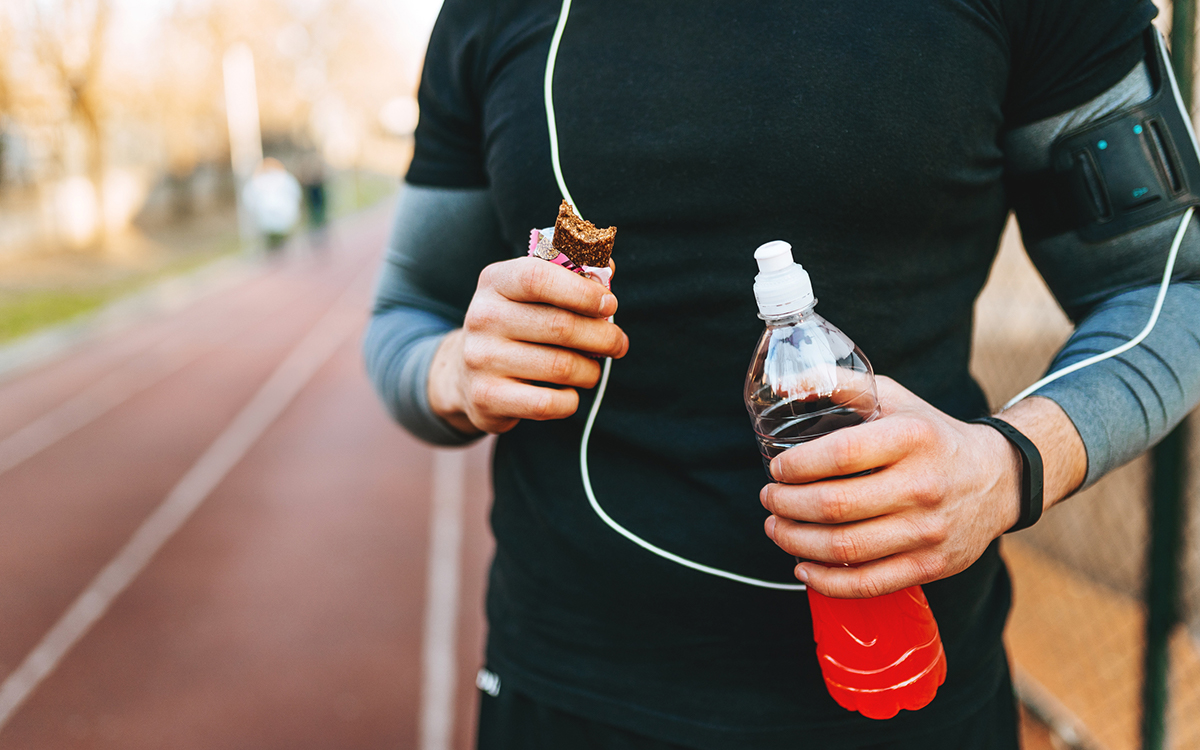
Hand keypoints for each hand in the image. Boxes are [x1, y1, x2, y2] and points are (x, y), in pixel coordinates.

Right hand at [427, 257, 627, 434]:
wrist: (466, 375)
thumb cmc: (517, 326)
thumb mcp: (531, 294)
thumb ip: (570, 277)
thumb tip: (609, 270)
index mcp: (495, 281)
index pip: (539, 278)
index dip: (582, 291)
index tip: (609, 304)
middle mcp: (482, 317)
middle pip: (560, 326)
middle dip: (603, 336)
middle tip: (618, 343)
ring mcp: (481, 359)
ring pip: (561, 367)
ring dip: (589, 370)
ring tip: (591, 369)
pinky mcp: (486, 397)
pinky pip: (548, 403)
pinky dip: (570, 400)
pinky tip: (568, 393)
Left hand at [759, 376, 1022, 597]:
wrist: (998, 479)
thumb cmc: (932, 435)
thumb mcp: (895, 399)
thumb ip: (842, 386)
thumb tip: (784, 385)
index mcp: (911, 438)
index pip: (840, 455)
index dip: (797, 466)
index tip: (776, 469)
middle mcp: (922, 485)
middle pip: (835, 505)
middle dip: (786, 505)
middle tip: (768, 499)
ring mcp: (928, 530)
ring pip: (845, 548)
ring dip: (796, 542)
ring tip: (776, 529)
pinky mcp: (931, 565)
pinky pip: (868, 583)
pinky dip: (827, 581)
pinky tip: (803, 567)